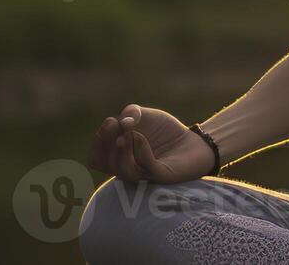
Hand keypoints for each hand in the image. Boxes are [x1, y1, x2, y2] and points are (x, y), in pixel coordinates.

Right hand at [87, 103, 215, 183]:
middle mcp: (127, 168)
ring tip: (130, 132)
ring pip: (123, 171)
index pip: (95, 158)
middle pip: (105, 163)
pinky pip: (147, 169)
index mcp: (118, 157)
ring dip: (123, 149)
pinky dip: (141, 151)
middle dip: (107, 142)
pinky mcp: (162, 176)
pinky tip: (142, 138)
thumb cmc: (165, 131)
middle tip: (117, 125)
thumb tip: (124, 121)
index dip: (98, 142)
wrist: (193, 141)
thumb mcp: (146, 116)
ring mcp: (144, 174)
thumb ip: (131, 113)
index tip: (111, 122)